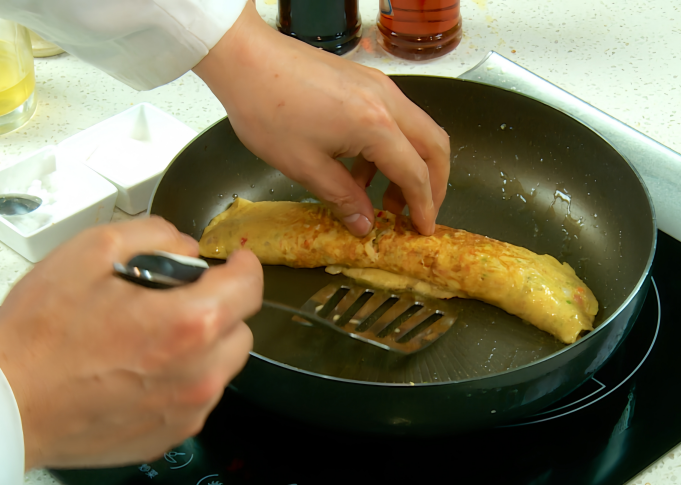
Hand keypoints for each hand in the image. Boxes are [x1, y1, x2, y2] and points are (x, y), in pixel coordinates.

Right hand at [0, 217, 262, 469]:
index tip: (235, 263)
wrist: (7, 406)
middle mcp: (201, 373)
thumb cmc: (39, 335)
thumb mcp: (91, 252)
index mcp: (190, 323)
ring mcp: (189, 410)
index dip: (244, 266)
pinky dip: (183, 381)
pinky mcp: (172, 434)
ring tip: (152, 340)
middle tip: (176, 303)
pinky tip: (141, 372)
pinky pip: (198, 398)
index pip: (251, 286)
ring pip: (222, 366)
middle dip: (218, 309)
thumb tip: (187, 247)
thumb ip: (155, 236)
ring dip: (203, 347)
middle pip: (240, 329)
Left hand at [192, 2, 449, 236]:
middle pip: (434, 146)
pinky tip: (362, 171)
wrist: (245, 58)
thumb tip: (365, 225)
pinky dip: (392, 148)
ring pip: (418, 130)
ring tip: (385, 200)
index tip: (422, 230)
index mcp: (376, 126)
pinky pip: (395, 118)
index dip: (423, 206)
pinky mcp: (367, 81)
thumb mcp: (305, 167)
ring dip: (412, 166)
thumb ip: (343, 198)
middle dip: (434, 184)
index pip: (416, 173)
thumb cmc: (269, 111)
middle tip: (419, 213)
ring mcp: (379, 87)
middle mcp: (388, 102)